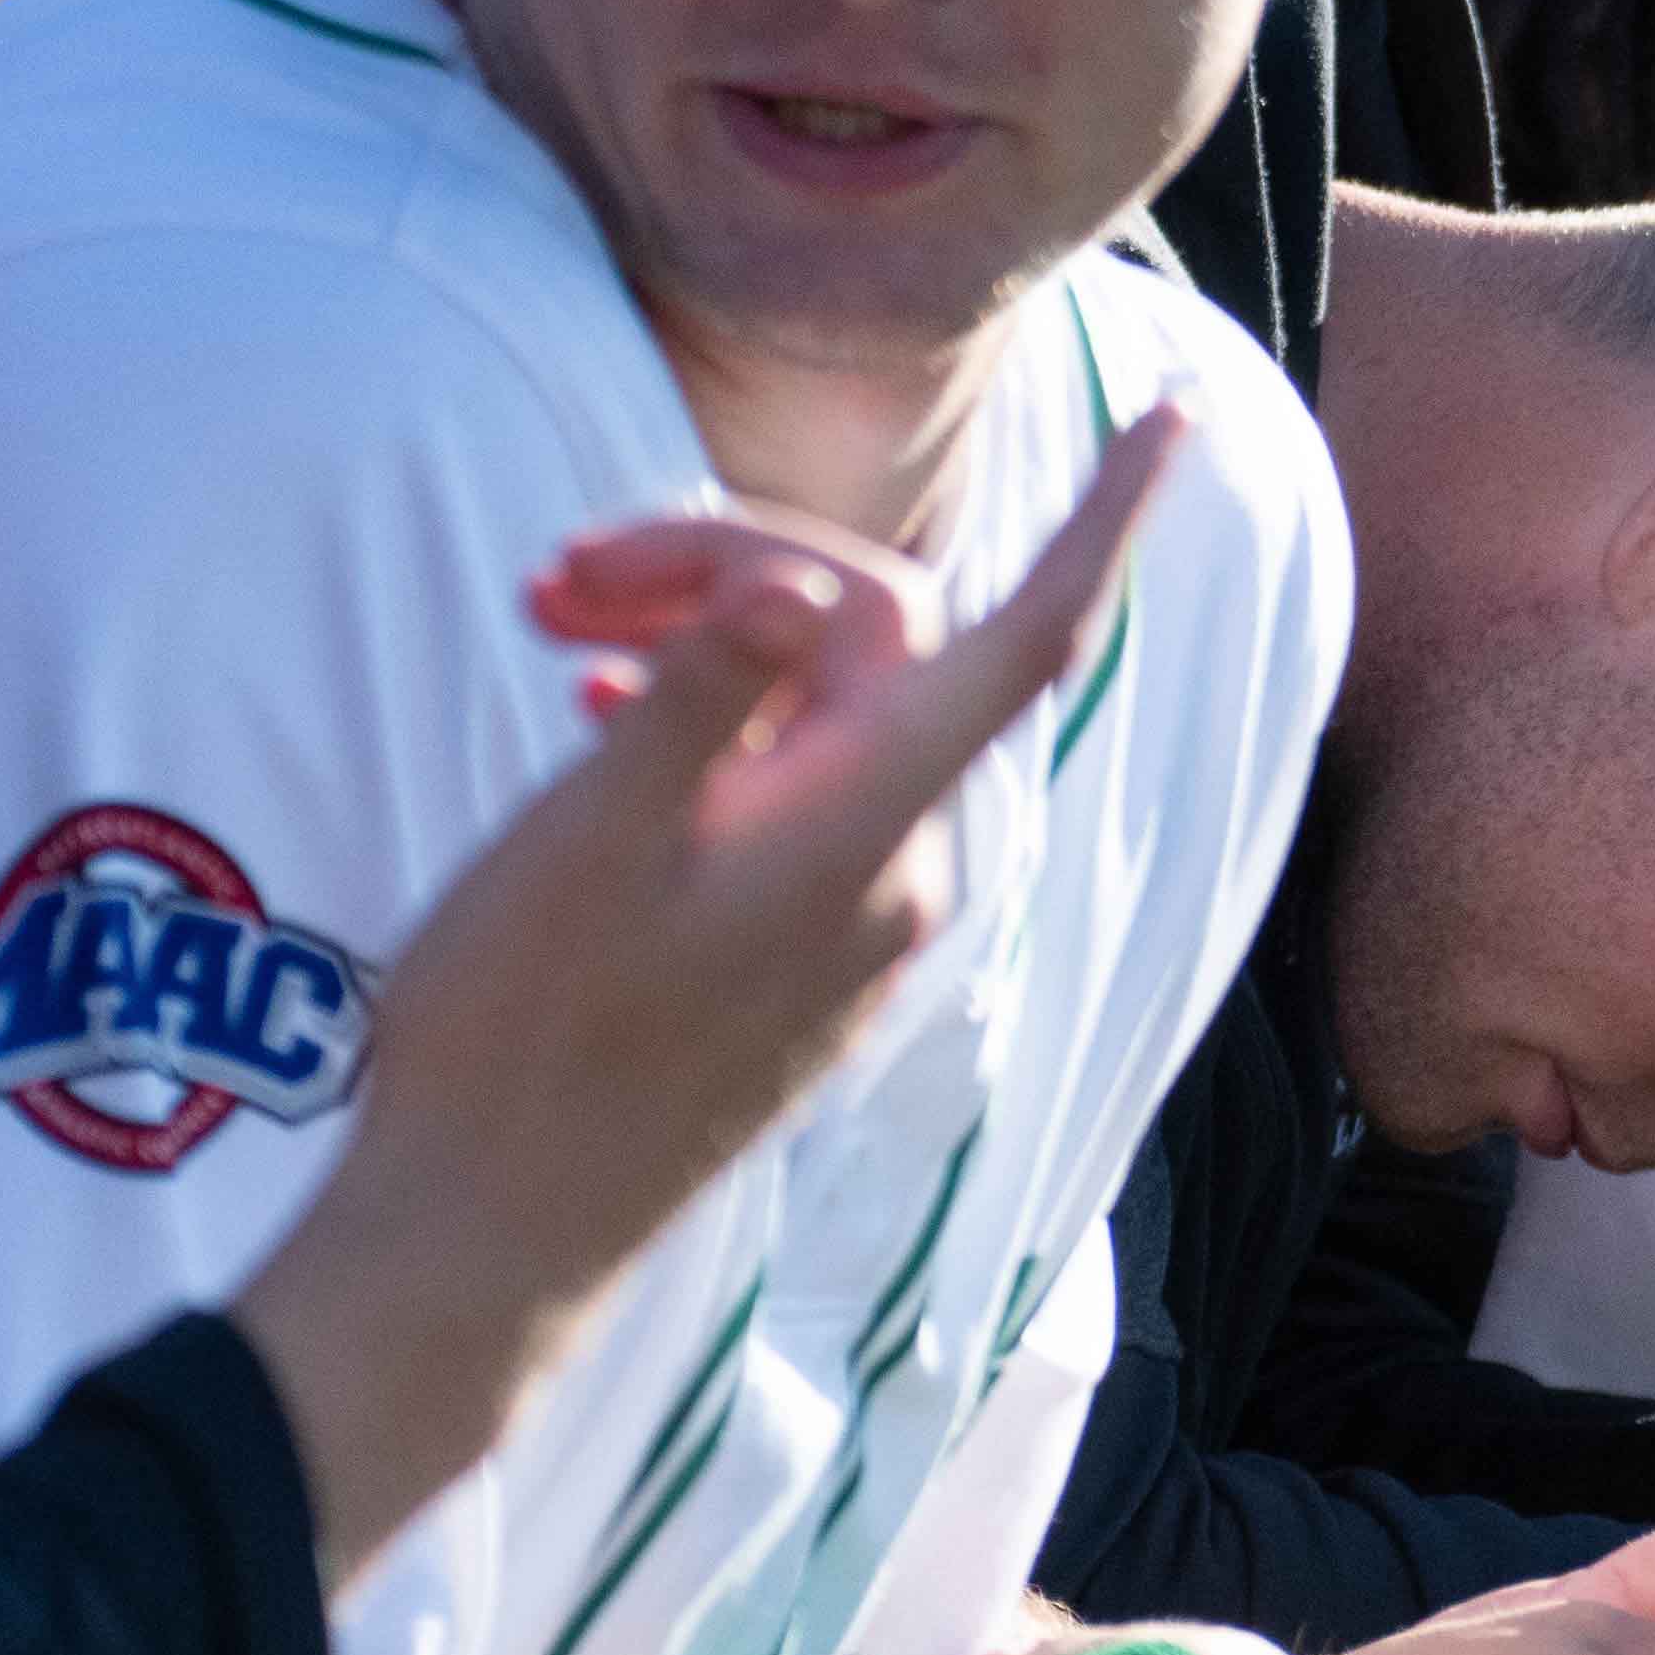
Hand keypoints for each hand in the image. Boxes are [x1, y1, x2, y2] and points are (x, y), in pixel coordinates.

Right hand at [231, 420, 1177, 1581]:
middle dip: (727, 564)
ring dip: (700, 643)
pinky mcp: (794, 967)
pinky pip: (786, 794)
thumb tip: (808, 586)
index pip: (1028, 638)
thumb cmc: (518, 1037)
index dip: (1110, 520)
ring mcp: (850, 930)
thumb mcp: (591, 837)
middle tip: (560, 568)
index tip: (1171, 415)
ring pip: (813, 715)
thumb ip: (708, 694)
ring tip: (548, 626)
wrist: (482, 1240)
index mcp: (867, 829)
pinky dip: (709, 729)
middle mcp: (894, 876)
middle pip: (866, 645)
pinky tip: (598, 715)